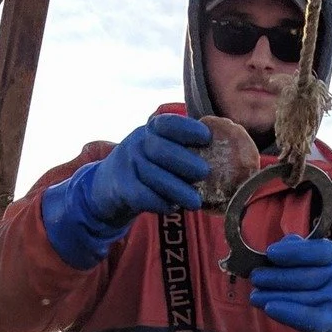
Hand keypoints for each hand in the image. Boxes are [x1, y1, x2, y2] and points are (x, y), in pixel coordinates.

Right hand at [88, 114, 211, 226]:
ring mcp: (127, 165)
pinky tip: (173, 207)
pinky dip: (160, 202)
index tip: (207, 137)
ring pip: (154, 176)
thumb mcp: (160, 149)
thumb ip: (183, 149)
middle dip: (185, 161)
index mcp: (152, 129)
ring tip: (196, 202)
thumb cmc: (148, 166)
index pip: (168, 124)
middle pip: (160, 150)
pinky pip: (143, 195)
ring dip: (177, 190)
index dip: (188, 129)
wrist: (107, 186)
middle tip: (205, 172)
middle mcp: (137, 143)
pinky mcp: (122, 188)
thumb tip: (223, 158)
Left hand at [250, 234, 331, 331]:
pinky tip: (268, 308)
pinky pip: (304, 317)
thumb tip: (279, 246)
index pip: (317, 251)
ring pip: (299, 297)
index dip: (293, 252)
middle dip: (275, 277)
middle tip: (255, 277)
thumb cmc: (320, 283)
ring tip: (254, 296)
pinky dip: (285, 312)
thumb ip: (298, 249)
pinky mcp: (330, 322)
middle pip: (304, 276)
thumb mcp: (315, 262)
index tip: (270, 253)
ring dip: (272, 296)